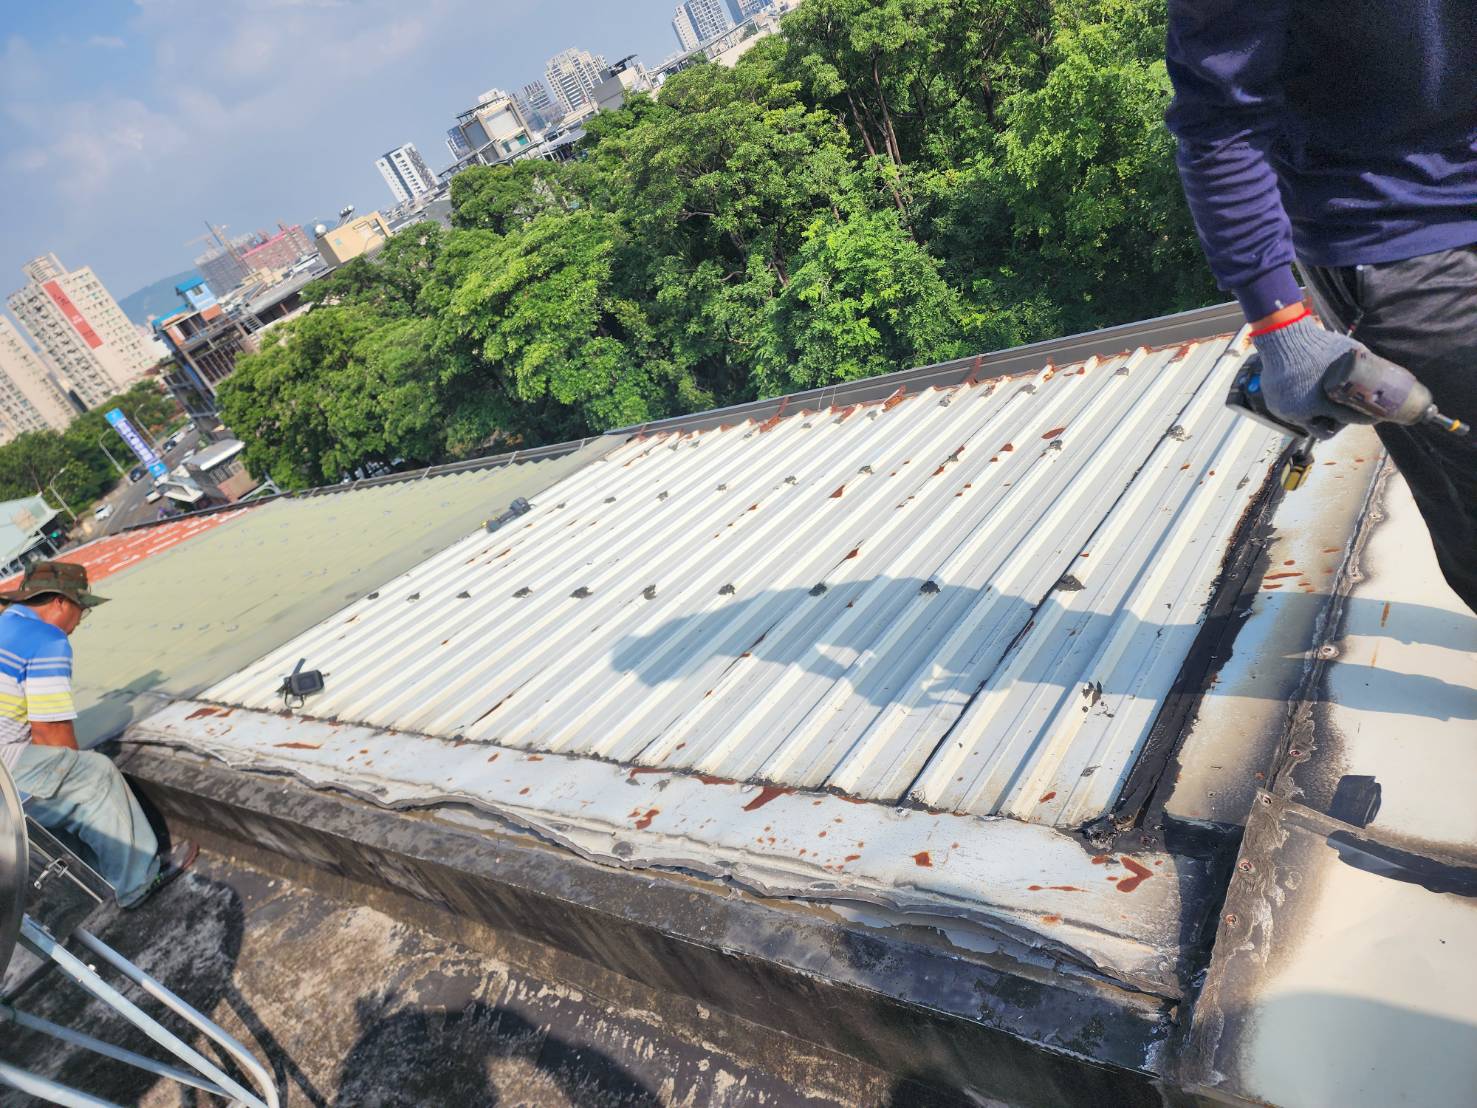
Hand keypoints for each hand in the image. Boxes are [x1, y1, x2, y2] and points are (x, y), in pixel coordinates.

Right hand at [1250, 314, 1373, 439]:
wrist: (1281, 338)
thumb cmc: (1316, 346)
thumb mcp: (1348, 354)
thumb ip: (1363, 369)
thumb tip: (1385, 376)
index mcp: (1317, 404)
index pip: (1346, 420)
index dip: (1363, 419)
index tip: (1374, 417)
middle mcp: (1298, 413)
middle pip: (1323, 429)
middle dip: (1336, 423)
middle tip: (1344, 410)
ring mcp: (1283, 410)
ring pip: (1306, 421)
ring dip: (1317, 414)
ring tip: (1326, 399)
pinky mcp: (1273, 404)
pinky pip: (1291, 411)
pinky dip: (1301, 405)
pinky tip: (1308, 391)